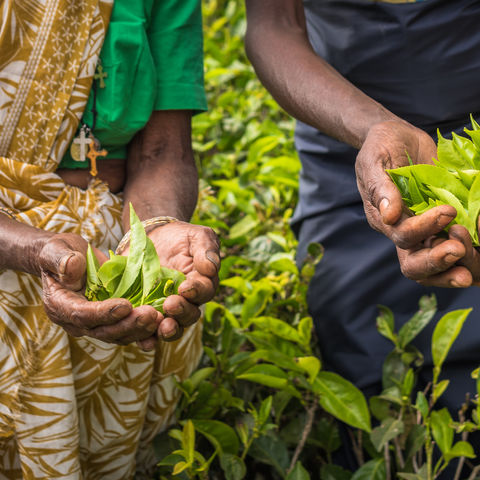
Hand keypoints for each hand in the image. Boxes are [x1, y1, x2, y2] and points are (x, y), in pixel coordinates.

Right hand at [39, 233, 159, 344]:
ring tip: (160, 318)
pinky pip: (128, 329)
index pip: (81, 315)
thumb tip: (71, 267)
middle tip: (151, 315)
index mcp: (60, 306)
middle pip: (104, 331)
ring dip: (140, 329)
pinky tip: (162, 320)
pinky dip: (145, 328)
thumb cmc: (61, 252)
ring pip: (119, 334)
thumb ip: (61, 258)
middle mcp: (77, 322)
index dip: (104, 312)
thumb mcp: (57, 249)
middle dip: (128, 324)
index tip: (126, 305)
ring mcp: (96, 323)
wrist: (68, 259)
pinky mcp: (111, 320)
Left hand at [140, 221, 219, 344]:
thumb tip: (212, 267)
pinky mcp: (146, 313)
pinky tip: (142, 341)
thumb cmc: (181, 237)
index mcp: (202, 284)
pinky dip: (147, 339)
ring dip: (167, 331)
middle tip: (170, 305)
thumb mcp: (197, 235)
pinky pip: (148, 332)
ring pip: (172, 328)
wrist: (154, 238)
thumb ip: (206, 249)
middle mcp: (188, 302)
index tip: (185, 287)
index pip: (204, 291)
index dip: (196, 291)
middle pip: (189, 315)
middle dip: (181, 312)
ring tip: (161, 327)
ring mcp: (166, 310)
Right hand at [355, 120, 470, 286]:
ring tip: (473, 253)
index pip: (403, 236)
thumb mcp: (374, 163)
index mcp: (384, 220)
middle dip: (437, 263)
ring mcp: (424, 229)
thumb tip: (390, 216)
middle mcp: (404, 231)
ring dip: (454, 265)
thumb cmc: (381, 148)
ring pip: (435, 263)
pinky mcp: (442, 221)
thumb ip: (380, 189)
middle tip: (459, 251)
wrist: (397, 138)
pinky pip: (453, 242)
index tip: (447, 211)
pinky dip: (470, 247)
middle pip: (415, 264)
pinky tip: (479, 241)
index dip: (424, 228)